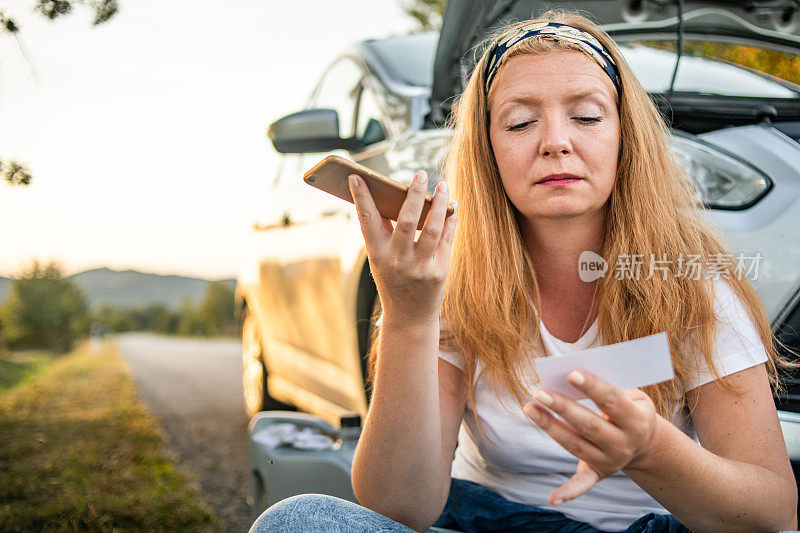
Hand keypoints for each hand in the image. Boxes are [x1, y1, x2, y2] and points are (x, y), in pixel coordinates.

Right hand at [348, 170, 456, 321]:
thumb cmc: (393, 280)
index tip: (357, 176)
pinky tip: (451, 205)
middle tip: (421, 174)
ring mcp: (421, 267)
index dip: (361, 198)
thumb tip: (390, 196)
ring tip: (442, 185)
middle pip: (408, 221)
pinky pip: (447, 239)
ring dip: (439, 204)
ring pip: (433, 229)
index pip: (367, 221)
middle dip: (414, 194)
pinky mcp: (440, 271)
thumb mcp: (380, 260)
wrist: (409, 317)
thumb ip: (383, 232)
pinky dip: (450, 219)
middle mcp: (398, 261)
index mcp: (378, 255)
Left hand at [522, 370, 659, 504]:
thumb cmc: (630, 408)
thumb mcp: (633, 395)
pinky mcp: (598, 474)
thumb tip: (574, 376)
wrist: (646, 443)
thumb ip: (611, 386)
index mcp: (636, 420)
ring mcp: (610, 461)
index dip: (592, 387)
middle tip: (539, 392)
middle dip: (562, 407)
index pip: (611, 401)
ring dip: (550, 427)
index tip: (571, 373)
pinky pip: (582, 485)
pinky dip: (568, 492)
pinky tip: (552, 499)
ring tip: (529, 407)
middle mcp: (623, 443)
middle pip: (588, 424)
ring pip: (575, 444)